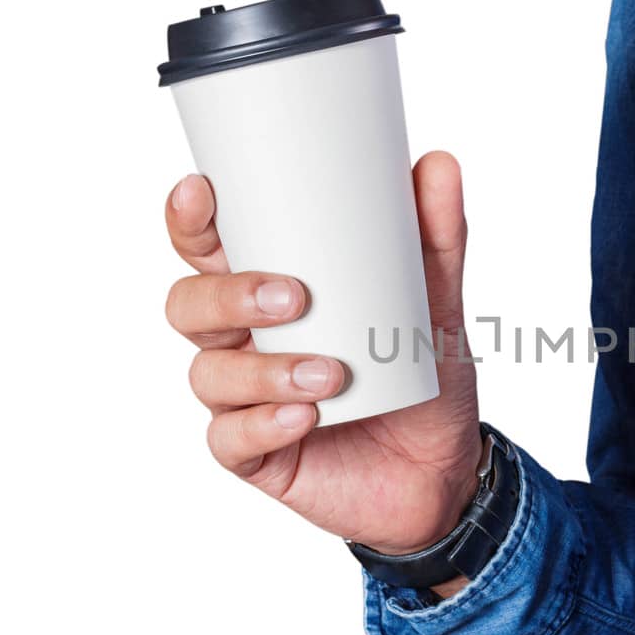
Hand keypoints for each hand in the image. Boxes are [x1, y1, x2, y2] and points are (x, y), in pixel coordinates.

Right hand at [163, 151, 481, 568]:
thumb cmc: (423, 378)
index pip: (207, 247)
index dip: (190, 220)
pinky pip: (231, 439)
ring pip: (209, 372)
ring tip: (328, 375)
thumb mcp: (438, 304)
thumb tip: (439, 164)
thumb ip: (437, 239)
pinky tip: (305, 416)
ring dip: (264, 370)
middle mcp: (245, 340)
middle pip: (189, 304)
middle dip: (228, 295)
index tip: (203, 192)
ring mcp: (244, 399)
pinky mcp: (256, 456)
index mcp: (269, 288)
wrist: (446, 470)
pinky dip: (265, 424)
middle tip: (294, 298)